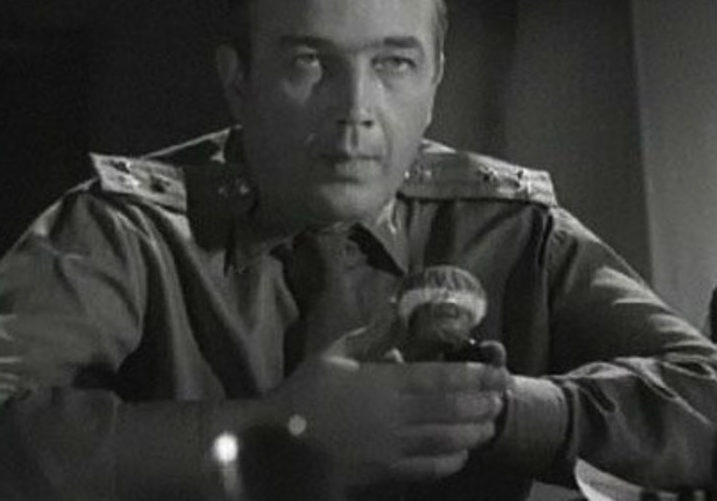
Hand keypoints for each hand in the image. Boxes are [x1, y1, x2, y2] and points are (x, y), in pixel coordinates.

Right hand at [268, 340, 508, 486]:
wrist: (279, 444)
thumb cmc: (304, 394)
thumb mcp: (332, 354)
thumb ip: (367, 335)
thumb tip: (393, 311)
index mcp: (384, 382)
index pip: (441, 377)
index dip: (474, 375)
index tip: (496, 370)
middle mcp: (397, 415)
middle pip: (452, 409)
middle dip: (483, 402)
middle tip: (503, 396)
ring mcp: (394, 446)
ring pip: (447, 439)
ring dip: (474, 431)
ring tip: (492, 423)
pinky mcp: (386, 472)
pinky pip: (428, 468)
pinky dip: (450, 461)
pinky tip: (462, 454)